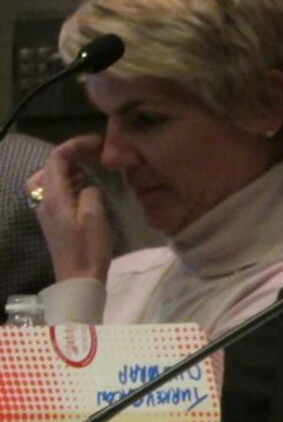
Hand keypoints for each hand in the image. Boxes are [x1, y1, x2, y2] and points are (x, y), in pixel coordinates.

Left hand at [26, 135, 112, 282]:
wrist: (78, 278)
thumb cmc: (88, 248)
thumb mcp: (94, 216)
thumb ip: (90, 192)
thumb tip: (88, 187)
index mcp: (54, 196)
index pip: (56, 159)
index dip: (75, 145)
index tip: (98, 143)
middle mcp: (45, 200)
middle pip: (48, 167)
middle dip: (68, 155)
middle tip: (91, 154)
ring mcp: (47, 211)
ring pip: (49, 179)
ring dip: (67, 169)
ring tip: (88, 167)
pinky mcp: (54, 221)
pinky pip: (55, 192)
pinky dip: (68, 183)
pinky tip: (84, 188)